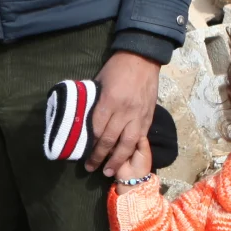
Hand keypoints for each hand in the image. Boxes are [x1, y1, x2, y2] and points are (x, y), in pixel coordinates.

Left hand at [86, 52, 159, 178]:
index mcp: (110, 101)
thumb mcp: (99, 82)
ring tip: (109, 171)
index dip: (90, 143)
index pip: (97, 128)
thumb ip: (94, 102)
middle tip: (91, 168)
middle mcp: (125, 112)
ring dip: (117, 160)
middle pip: (110, 140)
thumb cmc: (117, 68)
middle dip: (99, 156)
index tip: (82, 153)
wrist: (143, 59)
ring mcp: (138, 116)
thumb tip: (84, 119)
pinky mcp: (148, 117)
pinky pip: (140, 138)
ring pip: (127, 144)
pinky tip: (126, 159)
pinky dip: (131, 150)